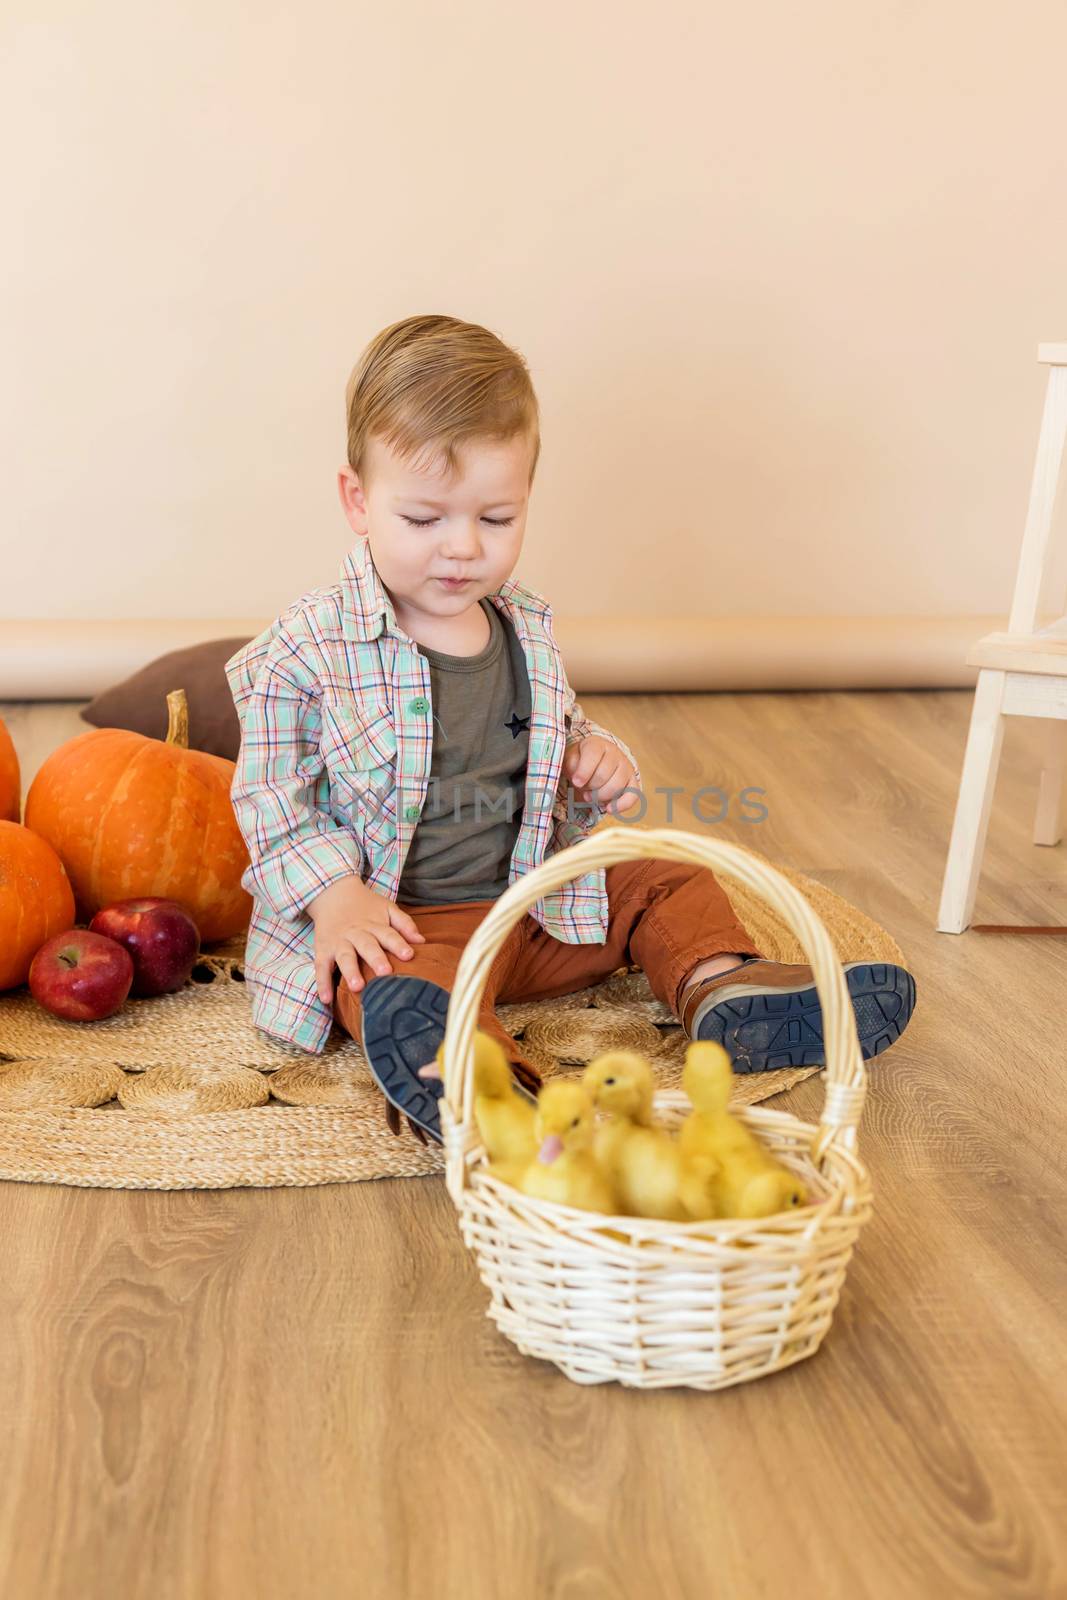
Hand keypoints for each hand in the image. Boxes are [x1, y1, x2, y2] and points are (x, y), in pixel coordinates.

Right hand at [308, 875, 425, 1004]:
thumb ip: (404, 924)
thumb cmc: (366, 906)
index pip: (388, 934)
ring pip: (344, 957)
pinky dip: (322, 983)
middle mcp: (356, 934)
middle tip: (385, 973)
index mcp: (374, 925)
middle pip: (366, 946)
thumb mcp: (386, 908)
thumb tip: (422, 941)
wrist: (333, 893)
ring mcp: (338, 942)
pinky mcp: (323, 950)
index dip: (398, 944)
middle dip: (375, 959)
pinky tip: (326, 999)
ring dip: (350, 971)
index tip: (409, 955)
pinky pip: (321, 967)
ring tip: (357, 987)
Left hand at [561, 736, 641, 816]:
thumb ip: (571, 765)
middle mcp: (615, 753)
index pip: (593, 754)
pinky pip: (632, 796)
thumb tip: (579, 780)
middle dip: (590, 787)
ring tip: (590, 796)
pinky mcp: (633, 782)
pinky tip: (608, 809)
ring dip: (600, 797)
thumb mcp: (570, 759)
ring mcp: (626, 767)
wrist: (595, 763)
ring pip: (616, 786)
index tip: (576, 782)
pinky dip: (620, 805)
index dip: (584, 771)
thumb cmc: (580, 762)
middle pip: (603, 774)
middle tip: (583, 789)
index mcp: (597, 744)